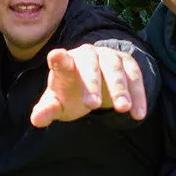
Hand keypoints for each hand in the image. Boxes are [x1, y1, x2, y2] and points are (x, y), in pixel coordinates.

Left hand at [30, 44, 146, 127]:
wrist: (93, 87)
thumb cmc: (70, 94)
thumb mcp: (57, 104)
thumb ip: (47, 111)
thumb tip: (36, 120)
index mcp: (66, 63)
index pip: (61, 61)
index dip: (59, 59)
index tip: (55, 57)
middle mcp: (87, 55)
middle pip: (90, 64)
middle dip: (92, 83)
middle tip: (93, 105)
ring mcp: (108, 56)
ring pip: (115, 68)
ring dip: (120, 88)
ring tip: (123, 109)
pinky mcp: (127, 64)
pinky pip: (135, 77)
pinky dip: (138, 94)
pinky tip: (138, 114)